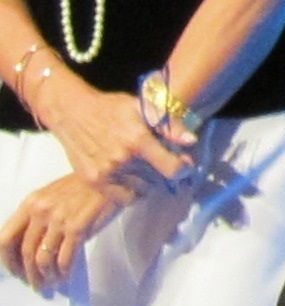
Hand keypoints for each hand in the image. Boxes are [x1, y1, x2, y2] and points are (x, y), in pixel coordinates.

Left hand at [0, 173, 125, 289]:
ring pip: (43, 259)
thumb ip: (37, 217)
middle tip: (36, 285)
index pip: (5, 238)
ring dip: (46, 277)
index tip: (15, 272)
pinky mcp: (78, 228)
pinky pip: (64, 258)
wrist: (113, 176)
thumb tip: (31, 248)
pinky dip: (63, 272)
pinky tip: (65, 276)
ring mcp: (59, 220)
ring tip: (51, 284)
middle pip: (25, 252)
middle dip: (28, 274)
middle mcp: (40, 211)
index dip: (8, 261)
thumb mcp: (52, 196)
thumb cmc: (84, 187)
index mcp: (30, 203)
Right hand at [34, 66, 191, 198]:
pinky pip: (121, 197)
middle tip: (158, 162)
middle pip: (157, 180)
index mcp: (137, 140)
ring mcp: (105, 172)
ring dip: (147, 183)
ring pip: (141, 190)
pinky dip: (129, 191)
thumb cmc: (110, 107)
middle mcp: (122, 159)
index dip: (184, 169)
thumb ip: (169, 125)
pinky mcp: (93, 180)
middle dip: (163, 173)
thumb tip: (191, 140)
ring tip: (143, 168)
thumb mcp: (141, 108)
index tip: (184, 164)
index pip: (172, 168)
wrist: (72, 112)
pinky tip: (129, 177)